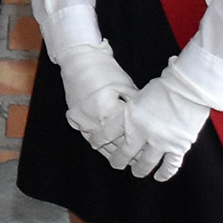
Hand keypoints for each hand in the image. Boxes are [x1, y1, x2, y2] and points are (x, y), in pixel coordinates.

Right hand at [51, 40, 137, 155]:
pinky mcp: (73, 117)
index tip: (147, 155)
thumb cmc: (107, 71)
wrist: (80, 60)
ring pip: (98, 143)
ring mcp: (81, 119)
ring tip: (124, 160)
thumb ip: (135, 109)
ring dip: (111, 153)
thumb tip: (149, 126)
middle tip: (139, 162)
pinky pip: (86, 135)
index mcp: (109, 110)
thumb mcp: (127, 88)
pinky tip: (106, 150)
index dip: (138, 147)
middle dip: (126, 155)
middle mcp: (94, 118)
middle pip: (112, 144)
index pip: (126, 136)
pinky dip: (97, 143)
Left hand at [110, 61, 214, 181]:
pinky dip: (164, 173)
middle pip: (124, 153)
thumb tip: (127, 122)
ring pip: (146, 163)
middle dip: (118, 160)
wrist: (188, 89)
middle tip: (116, 164)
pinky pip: (170, 165)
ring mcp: (161, 141)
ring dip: (140, 169)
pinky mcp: (178, 146)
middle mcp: (142, 132)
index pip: (107, 133)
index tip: (95, 144)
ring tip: (136, 172)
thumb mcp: (138, 97)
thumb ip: (132, 113)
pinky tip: (159, 176)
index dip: (99, 140)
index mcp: (129, 117)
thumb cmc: (164, 88)